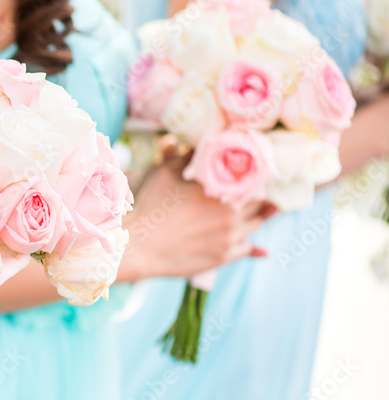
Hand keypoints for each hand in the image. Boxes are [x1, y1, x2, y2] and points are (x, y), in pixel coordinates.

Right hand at [121, 161, 271, 281]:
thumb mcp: (166, 171)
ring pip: (255, 225)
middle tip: (254, 192)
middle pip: (259, 203)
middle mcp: (232, 213)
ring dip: (253, 217)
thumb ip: (189, 156)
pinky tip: (236, 234)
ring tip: (242, 212)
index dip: (257, 175)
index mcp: (222, 189)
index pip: (256, 179)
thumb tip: (202, 142)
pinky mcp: (223, 256)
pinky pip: (246, 247)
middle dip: (258, 197)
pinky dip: (246, 240)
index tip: (254, 172)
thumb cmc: (150, 205)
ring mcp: (230, 237)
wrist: (139, 245)